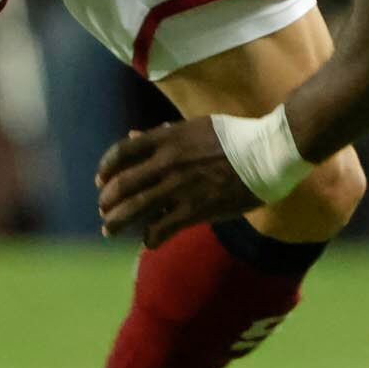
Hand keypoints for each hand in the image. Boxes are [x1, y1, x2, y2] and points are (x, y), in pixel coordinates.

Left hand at [94, 117, 254, 246]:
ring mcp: (179, 186)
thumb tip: (130, 136)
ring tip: (109, 230)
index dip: (106, 168)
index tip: (100, 180)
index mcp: (166, 138)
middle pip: (122, 184)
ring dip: (117, 221)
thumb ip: (161, 135)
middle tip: (103, 210)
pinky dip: (150, 237)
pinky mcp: (195, 209)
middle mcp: (167, 162)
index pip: (122, 152)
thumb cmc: (235, 136)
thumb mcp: (194, 127)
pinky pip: (161, 228)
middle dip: (108, 200)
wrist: (268, 152)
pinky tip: (149, 241)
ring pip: (135, 208)